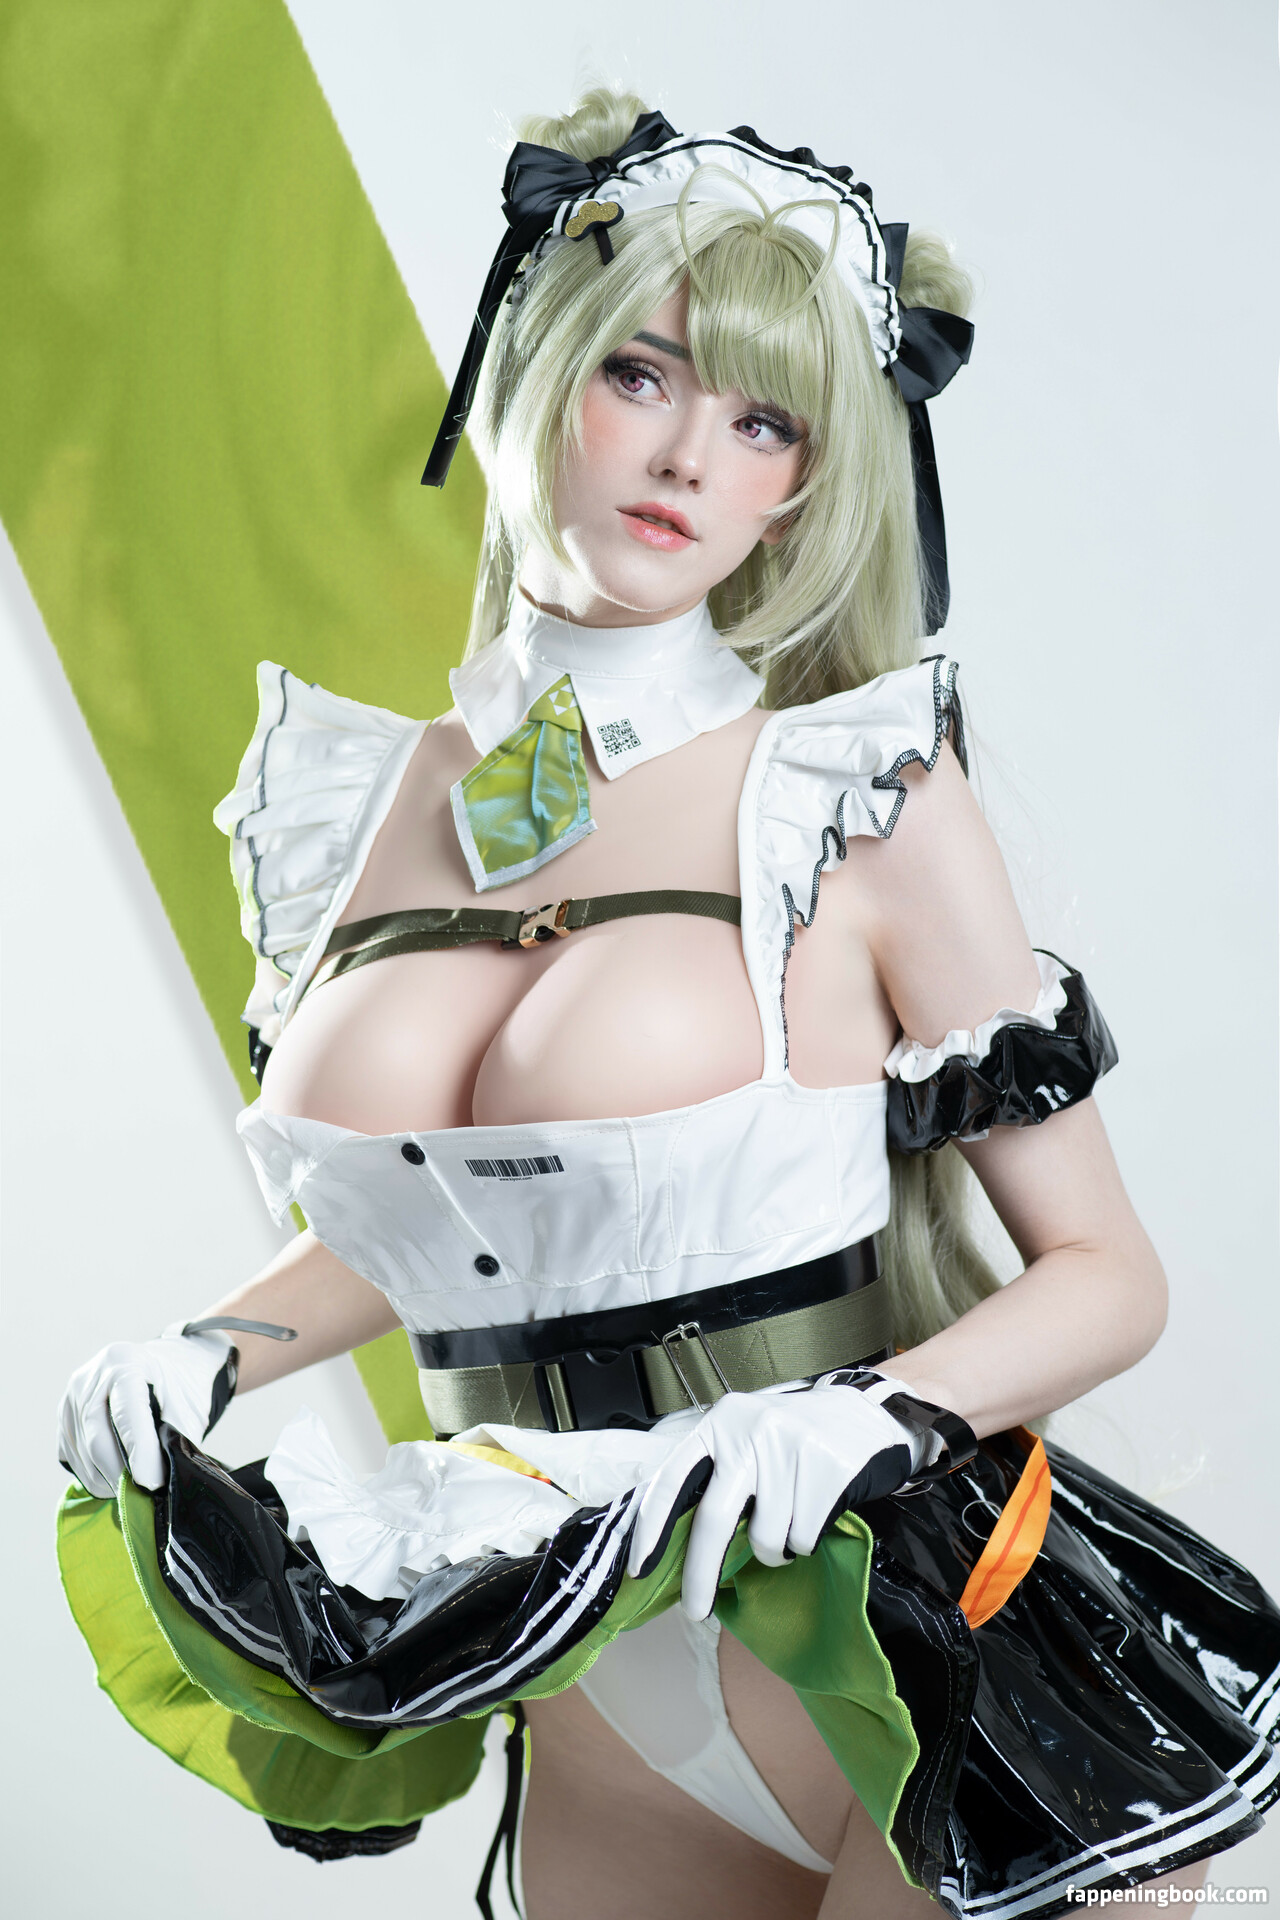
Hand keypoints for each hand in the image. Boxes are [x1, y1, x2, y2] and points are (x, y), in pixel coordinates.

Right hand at [57, 1326, 236, 1498]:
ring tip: (135, 1488)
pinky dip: (96, 1477)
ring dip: (109, 1481)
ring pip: (84, 1455)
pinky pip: (74, 1458)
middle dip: (122, 1475)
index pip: (126, 1413)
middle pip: (98, 1438)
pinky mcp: (64, 1420)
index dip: (139, 1451)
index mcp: (124, 1362)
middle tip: (146, 1495)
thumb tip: (156, 1483)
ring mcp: (71, 1399)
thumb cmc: (177, 1388)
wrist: (163, 1370)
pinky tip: (117, 1477)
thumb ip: (173, 1440)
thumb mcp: (185, 1407)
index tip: (151, 1482)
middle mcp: (89, 1378)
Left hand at [627, 1375, 929, 1620]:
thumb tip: (673, 1539)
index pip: (674, 1479)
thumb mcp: (746, 1437)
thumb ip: (714, 1472)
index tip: (639, 1568)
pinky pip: (803, 1539)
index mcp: (721, 1424)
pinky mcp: (828, 1470)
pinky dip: (805, 1541)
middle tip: (696, 1611)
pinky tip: (814, 1513)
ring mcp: (790, 1450)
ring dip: (775, 1551)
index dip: (652, 1527)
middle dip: (700, 1573)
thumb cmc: (794, 1439)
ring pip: (767, 1539)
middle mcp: (750, 1432)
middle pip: (715, 1519)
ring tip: (788, 1523)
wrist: (866, 1416)